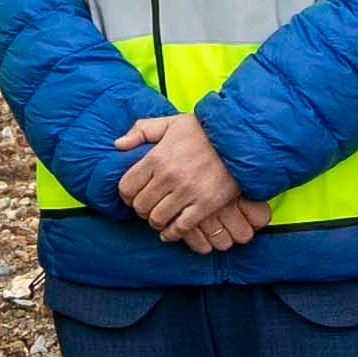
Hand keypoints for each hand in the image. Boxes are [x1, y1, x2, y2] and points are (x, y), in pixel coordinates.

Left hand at [108, 113, 253, 251]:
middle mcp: (169, 177)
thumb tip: (118, 145)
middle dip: (140, 208)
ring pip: (157, 219)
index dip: (126, 194)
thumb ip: (141, 131)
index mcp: (156, 157)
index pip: (126, 187)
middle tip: (147, 206)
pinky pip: (181, 228)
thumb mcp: (170, 123)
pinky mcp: (205, 205)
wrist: (239, 140)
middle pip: (140, 206)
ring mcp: (187, 192)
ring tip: (159, 216)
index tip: (133, 194)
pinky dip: (172, 233)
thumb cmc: (203, 131)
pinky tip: (171, 231)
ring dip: (155, 221)